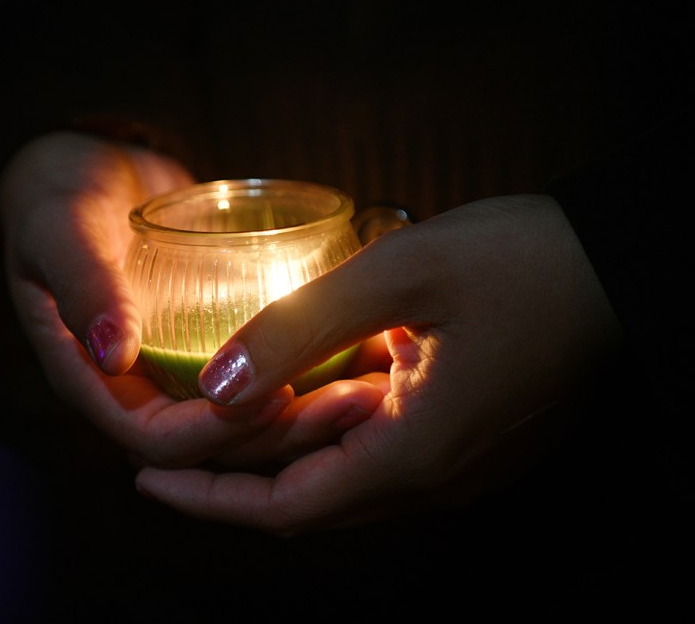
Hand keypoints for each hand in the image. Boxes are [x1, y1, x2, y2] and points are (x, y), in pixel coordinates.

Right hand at [0, 132, 385, 468]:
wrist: (83, 170)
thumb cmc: (57, 196)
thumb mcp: (58, 230)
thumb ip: (83, 284)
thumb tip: (115, 355)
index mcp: (91, 381)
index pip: (158, 440)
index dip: (216, 430)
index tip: (278, 390)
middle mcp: (136, 389)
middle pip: (214, 445)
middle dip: (281, 434)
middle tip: (353, 399)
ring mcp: (175, 369)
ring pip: (244, 421)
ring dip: (303, 415)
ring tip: (369, 386)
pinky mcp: (208, 343)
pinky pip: (257, 377)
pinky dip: (303, 374)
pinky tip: (355, 351)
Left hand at [135, 195, 623, 533]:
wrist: (622, 260)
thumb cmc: (523, 260)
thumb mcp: (397, 276)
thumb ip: (300, 330)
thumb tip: (217, 386)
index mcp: (415, 453)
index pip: (286, 508)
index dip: (208, 499)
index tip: (145, 477)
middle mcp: (434, 475)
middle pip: (307, 500)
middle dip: (228, 477)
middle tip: (163, 443)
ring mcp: (455, 460)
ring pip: (339, 475)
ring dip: (274, 451)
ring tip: (210, 415)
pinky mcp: (466, 433)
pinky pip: (375, 447)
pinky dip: (321, 429)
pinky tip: (291, 390)